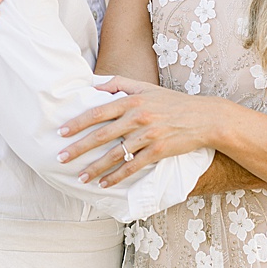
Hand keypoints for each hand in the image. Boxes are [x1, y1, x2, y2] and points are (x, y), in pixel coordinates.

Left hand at [57, 76, 224, 187]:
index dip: (78, 123)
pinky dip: (117, 177)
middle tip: (61, 158)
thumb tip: (92, 84)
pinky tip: (104, 184)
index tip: (61, 132)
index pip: (97, 112)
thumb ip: (118, 83)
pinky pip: (133, 167)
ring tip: (80, 177)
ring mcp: (148, 136)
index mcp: (131, 100)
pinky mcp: (158, 151)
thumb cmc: (172, 102)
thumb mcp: (146, 87)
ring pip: (115, 155)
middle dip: (78, 148)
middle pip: (101, 135)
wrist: (205, 118)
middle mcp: (137, 118)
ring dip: (95, 168)